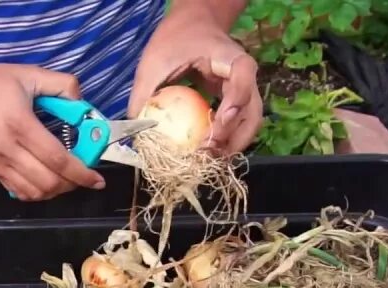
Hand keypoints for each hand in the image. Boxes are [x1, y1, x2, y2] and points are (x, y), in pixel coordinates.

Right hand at [0, 63, 105, 200]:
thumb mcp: (27, 74)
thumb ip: (60, 85)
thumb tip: (82, 104)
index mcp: (19, 124)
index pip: (57, 158)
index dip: (81, 172)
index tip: (97, 178)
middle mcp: (7, 149)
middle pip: (48, 182)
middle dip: (72, 184)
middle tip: (84, 175)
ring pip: (34, 193)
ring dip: (56, 191)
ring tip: (66, 179)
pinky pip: (18, 192)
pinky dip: (37, 193)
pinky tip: (46, 181)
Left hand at [128, 8, 262, 154]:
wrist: (191, 25)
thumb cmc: (175, 39)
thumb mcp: (154, 62)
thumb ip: (144, 94)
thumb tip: (134, 129)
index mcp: (229, 57)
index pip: (242, 77)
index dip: (234, 102)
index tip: (218, 126)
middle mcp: (243, 75)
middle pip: (253, 110)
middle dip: (235, 138)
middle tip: (210, 156)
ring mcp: (243, 89)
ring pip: (250, 122)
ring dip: (233, 145)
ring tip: (210, 161)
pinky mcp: (235, 100)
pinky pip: (238, 124)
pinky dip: (227, 140)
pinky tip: (208, 153)